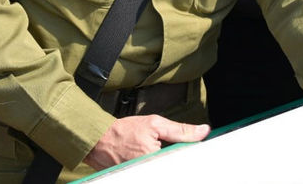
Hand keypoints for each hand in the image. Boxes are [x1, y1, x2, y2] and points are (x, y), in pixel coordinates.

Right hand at [82, 114, 208, 170]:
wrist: (98, 141)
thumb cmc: (124, 131)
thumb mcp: (155, 124)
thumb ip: (181, 130)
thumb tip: (204, 131)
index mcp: (156, 158)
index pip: (183, 161)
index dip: (192, 154)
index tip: (202, 151)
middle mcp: (149, 171)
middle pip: (175, 168)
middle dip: (178, 159)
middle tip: (168, 148)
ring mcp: (142, 176)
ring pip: (166, 171)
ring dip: (169, 162)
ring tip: (155, 152)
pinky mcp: (137, 178)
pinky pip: (153, 173)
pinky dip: (158, 167)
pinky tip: (154, 158)